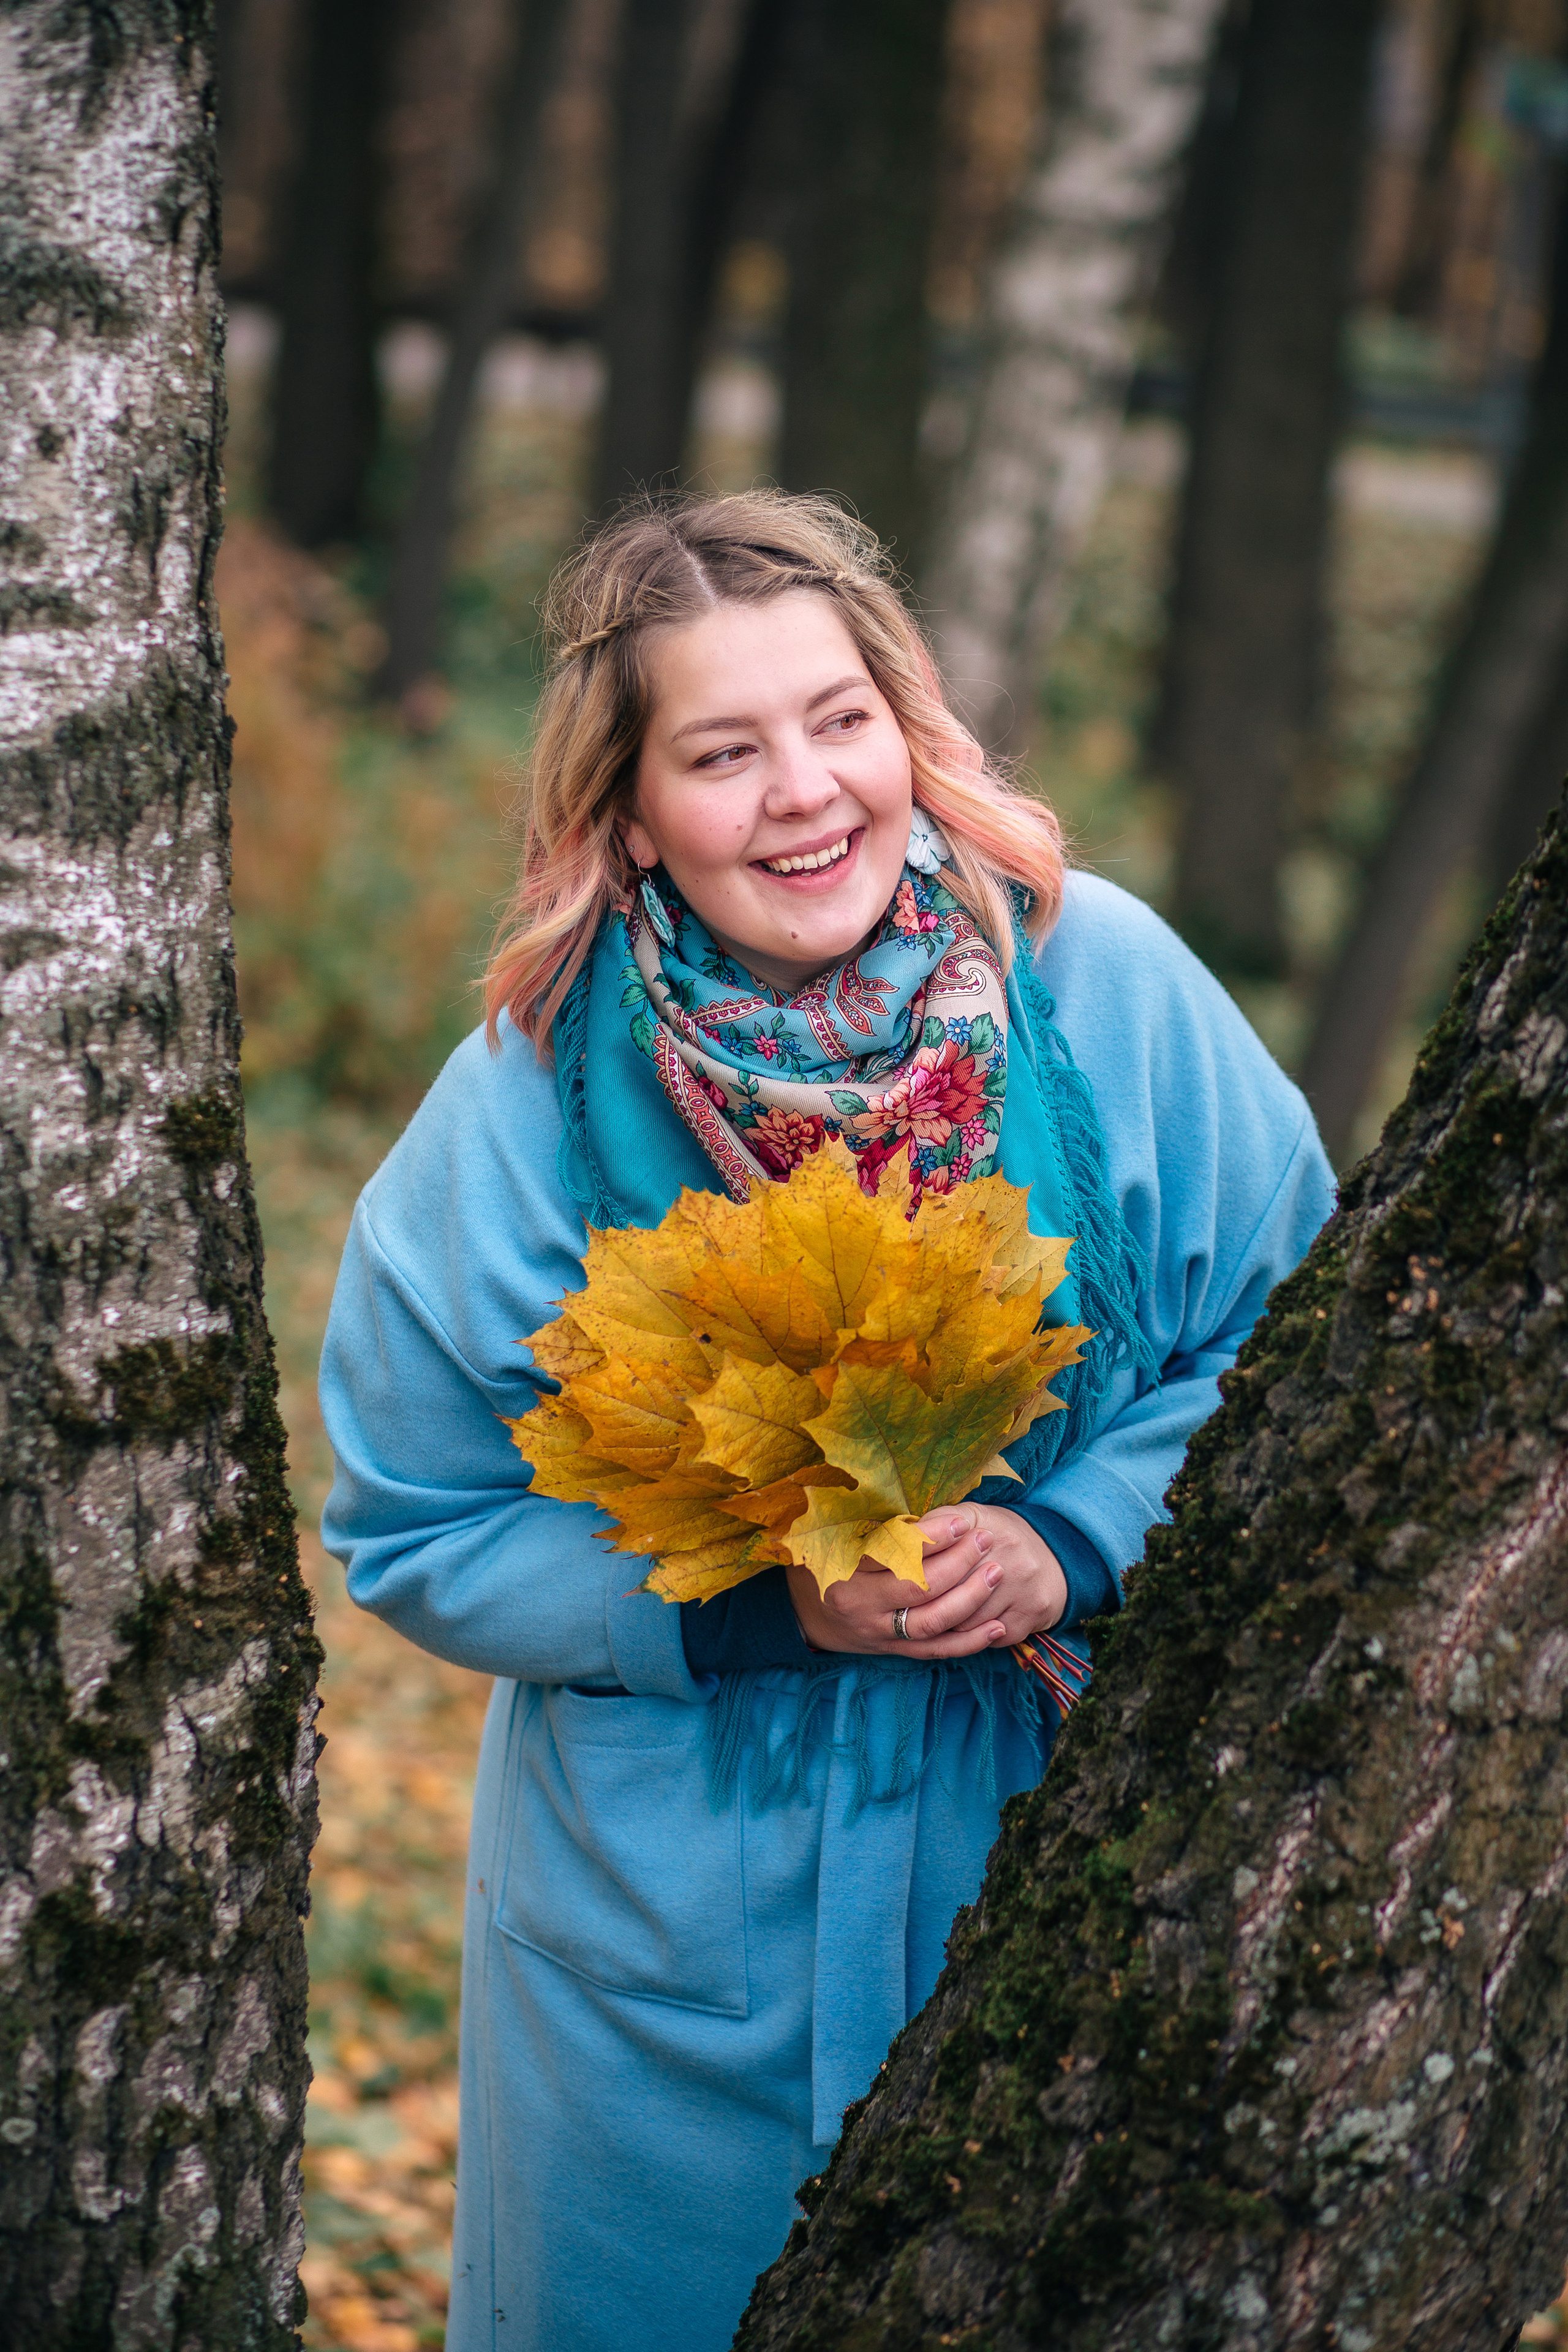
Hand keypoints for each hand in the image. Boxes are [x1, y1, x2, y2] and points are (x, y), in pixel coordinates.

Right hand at [785, 1506, 1067, 1659]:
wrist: (808, 1615)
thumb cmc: (829, 1560)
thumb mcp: (836, 1536)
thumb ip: (871, 1521)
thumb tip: (912, 1493)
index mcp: (845, 1567)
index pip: (894, 1553)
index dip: (931, 1539)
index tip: (960, 1522)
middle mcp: (861, 1603)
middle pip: (919, 1587)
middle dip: (959, 1562)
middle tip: (986, 1539)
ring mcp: (879, 1631)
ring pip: (932, 1621)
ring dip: (971, 1598)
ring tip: (997, 1572)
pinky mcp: (893, 1651)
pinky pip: (936, 1651)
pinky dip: (969, 1642)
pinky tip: (998, 1627)